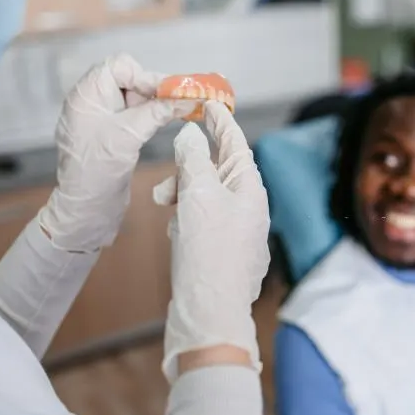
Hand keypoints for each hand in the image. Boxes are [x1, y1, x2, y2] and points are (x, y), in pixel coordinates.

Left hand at [39, 54, 179, 252]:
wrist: (84, 210)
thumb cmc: (97, 171)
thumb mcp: (129, 135)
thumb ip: (157, 112)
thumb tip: (188, 97)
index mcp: (86, 94)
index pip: (120, 66)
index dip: (146, 76)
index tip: (169, 92)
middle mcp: (91, 101)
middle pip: (130, 80)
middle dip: (156, 89)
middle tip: (183, 100)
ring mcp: (101, 118)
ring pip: (135, 98)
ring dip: (157, 103)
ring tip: (182, 110)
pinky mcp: (111, 134)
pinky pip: (134, 115)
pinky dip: (152, 116)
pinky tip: (168, 120)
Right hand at [153, 102, 270, 382]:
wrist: (210, 312)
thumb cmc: (208, 252)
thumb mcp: (198, 194)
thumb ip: (193, 158)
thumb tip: (192, 135)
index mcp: (250, 188)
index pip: (235, 142)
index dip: (219, 120)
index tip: (207, 101)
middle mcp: (249, 208)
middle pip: (218, 169)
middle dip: (189, 165)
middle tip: (167, 175)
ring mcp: (238, 232)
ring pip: (206, 196)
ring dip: (182, 192)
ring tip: (163, 203)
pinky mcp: (222, 252)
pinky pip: (202, 220)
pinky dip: (186, 216)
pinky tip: (175, 229)